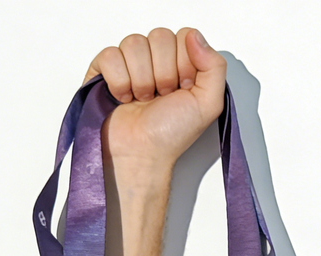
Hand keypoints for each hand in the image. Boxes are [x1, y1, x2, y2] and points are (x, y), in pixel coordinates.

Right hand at [85, 27, 226, 174]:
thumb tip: (195, 37)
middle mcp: (157, 60)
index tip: (184, 89)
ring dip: (141, 80)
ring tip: (144, 100)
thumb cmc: (171, 135)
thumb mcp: (208, 104)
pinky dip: (119, 82)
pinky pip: (111, 55)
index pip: (183, 36)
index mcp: (182, 64)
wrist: (141, 153)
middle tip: (162, 97)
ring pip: (134, 44)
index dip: (184, 64)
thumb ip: (215, 67)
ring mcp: (130, 63)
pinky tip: (124, 97)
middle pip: (159, 36)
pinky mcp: (105, 68)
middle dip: (163, 74)